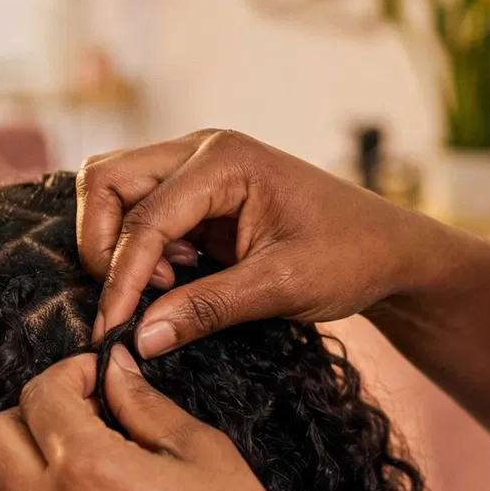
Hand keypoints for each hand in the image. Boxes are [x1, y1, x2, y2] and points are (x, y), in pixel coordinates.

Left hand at [0, 346, 332, 490]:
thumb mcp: (202, 452)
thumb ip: (144, 404)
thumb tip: (114, 370)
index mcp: (88, 468)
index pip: (39, 394)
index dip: (70, 373)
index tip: (99, 379)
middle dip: (33, 412)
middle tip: (85, 415)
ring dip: (29, 461)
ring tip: (88, 463)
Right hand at [77, 130, 432, 356]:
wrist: (388, 249)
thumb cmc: (350, 256)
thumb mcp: (282, 288)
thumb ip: (207, 309)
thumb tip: (139, 340)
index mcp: (224, 160)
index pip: (144, 216)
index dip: (121, 278)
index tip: (112, 332)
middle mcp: (199, 150)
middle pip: (106, 181)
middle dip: (101, 244)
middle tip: (127, 301)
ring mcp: (193, 168)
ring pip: (113, 192)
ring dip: (117, 246)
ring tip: (161, 289)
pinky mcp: (193, 195)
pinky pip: (138, 214)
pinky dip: (138, 252)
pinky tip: (175, 282)